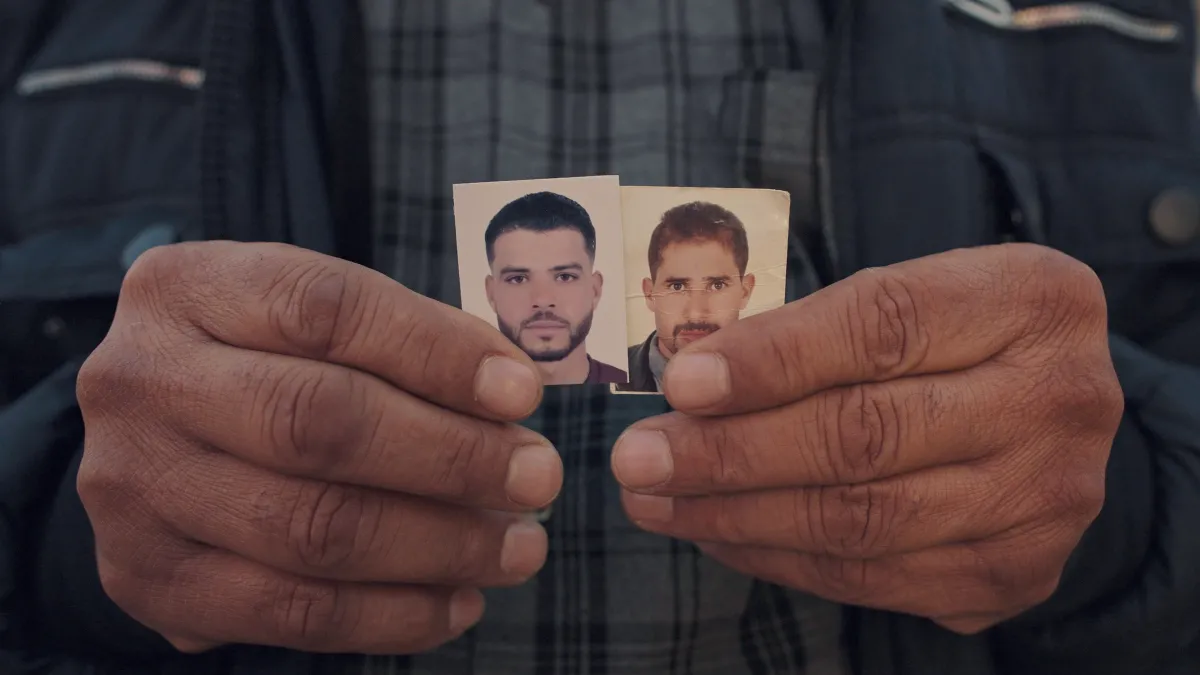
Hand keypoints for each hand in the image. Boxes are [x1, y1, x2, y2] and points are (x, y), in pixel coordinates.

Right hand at [77, 242, 561, 653]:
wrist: (148, 440)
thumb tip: (511, 393)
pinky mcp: (146, 580)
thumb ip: (404, 342)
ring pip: (310, 528)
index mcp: (189, 288)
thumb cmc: (263, 364)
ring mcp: (132, 486)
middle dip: (451, 457)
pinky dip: (391, 616)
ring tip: (516, 549)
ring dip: (439, 546)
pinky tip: (457, 602)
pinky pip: (289, 613)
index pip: (326, 308)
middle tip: (537, 478)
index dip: (436, 352)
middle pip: (317, 422)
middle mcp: (144, 380)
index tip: (523, 393)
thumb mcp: (311, 322)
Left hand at [612, 244, 1122, 633]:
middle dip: (731, 452)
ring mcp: (1049, 497)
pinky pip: (876, 577)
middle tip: (639, 458)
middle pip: (868, 434)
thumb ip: (811, 332)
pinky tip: (720, 535)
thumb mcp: (906, 297)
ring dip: (738, 516)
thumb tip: (690, 384)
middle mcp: (1060, 398)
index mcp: (1031, 300)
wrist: (1047, 408)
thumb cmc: (950, 338)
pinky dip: (782, 559)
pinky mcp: (1021, 569)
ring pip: (863, 520)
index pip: (883, 325)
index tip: (681, 382)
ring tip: (658, 501)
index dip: (772, 358)